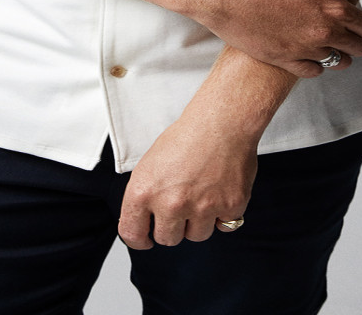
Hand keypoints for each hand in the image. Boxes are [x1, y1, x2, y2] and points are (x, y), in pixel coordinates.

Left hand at [117, 117, 256, 249]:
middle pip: (167, 239)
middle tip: (181, 203)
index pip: (132, 233)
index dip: (139, 238)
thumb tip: (145, 218)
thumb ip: (146, 194)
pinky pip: (224, 225)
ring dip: (199, 220)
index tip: (145, 238)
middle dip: (173, 226)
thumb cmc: (187, 135)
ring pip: (196, 235)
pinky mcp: (228, 207)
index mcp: (145, 191)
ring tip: (202, 192)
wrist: (222, 122)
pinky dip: (223, 212)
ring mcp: (201, 208)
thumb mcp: (151, 162)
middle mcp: (171, 204)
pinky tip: (220, 189)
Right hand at [195, 0, 361, 77]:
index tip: (360, 25)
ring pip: (338, 62)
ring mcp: (308, 50)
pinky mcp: (289, 63)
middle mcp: (326, 32)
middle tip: (341, 32)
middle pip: (359, 48)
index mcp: (335, 8)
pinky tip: (304, 51)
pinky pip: (315, 72)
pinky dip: (314, 63)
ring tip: (321, 40)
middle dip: (355, 41)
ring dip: (336, 53)